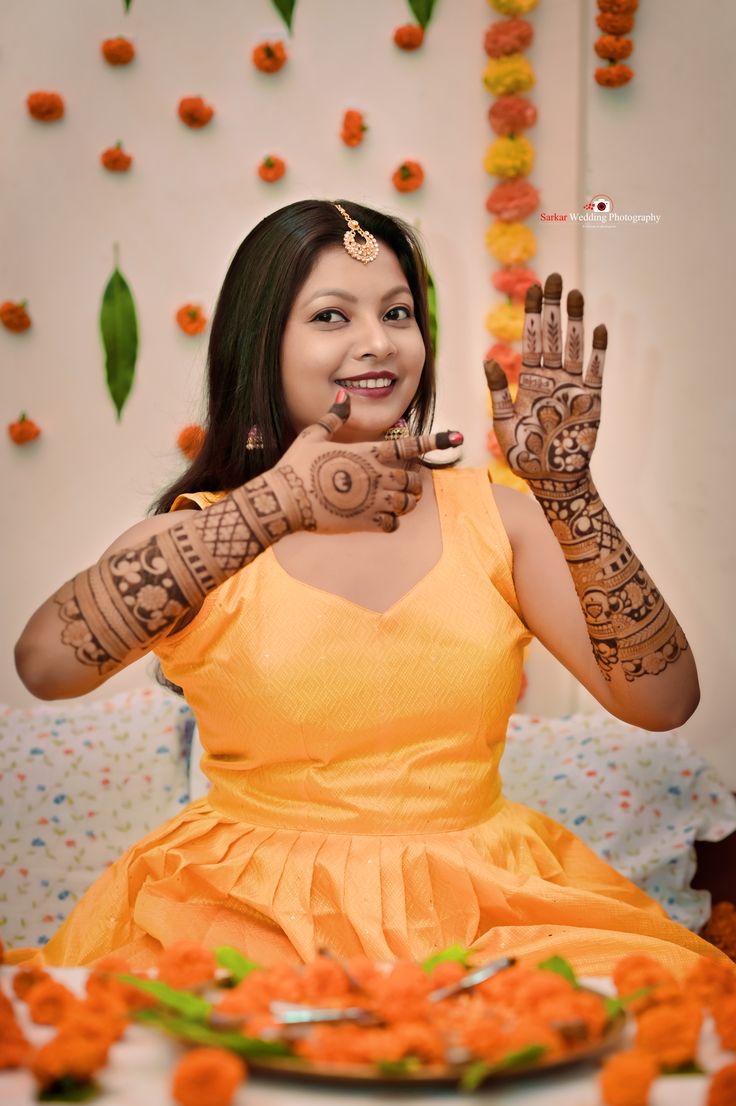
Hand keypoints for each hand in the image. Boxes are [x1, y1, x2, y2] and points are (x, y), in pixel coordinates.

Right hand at [267, 391, 462, 532]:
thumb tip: (343, 396)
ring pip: (409, 503)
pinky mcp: (366, 522)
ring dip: (407, 502)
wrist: (284, 500)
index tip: (457, 438)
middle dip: (413, 482)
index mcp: (368, 452)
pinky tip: (380, 520)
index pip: (411, 445)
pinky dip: (392, 522)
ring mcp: (374, 500)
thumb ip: (334, 417)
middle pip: (415, 479)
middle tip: (403, 485)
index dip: (436, 440)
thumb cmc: (296, 465)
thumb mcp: (313, 435)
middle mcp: (377, 475)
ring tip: (395, 502)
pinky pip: (394, 524)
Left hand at [484, 274, 606, 485]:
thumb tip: (487, 360)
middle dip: (553, 306)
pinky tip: (599, 328)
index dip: (532, 314)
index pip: (531, 339)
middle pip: (553, 335)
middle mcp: (552, 378)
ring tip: (576, 293)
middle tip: (554, 277)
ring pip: (574, 346)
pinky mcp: (591, 399)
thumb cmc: (524, 454)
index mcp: (530, 380)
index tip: (533, 287)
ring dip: (575, 320)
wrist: (552, 478)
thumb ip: (497, 392)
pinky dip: (597, 351)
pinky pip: (595, 370)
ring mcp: (573, 386)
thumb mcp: (504, 422)